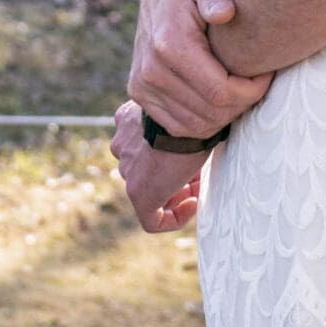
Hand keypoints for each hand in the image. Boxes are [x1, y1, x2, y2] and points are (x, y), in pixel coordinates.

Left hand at [111, 102, 209, 232]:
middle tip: (199, 174)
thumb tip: (203, 125)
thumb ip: (180, 120)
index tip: (189, 153)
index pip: (144, 144)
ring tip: (199, 188)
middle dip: (172, 173)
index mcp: (128, 121)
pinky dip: (173, 218)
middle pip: (145, 168)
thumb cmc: (193, 108)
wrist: (186, 117)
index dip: (169, 153)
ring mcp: (128, 171)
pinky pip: (151, 218)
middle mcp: (122, 145)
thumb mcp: (183, 110)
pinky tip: (193, 206)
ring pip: (149, 190)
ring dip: (175, 192)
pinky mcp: (138, 195)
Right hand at [129, 0, 270, 138]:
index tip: (266, 73)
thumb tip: (224, 12)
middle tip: (257, 80)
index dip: (252, 90)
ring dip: (226, 112)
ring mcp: (142, 85)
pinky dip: (206, 119)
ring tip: (240, 86)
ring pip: (198, 124)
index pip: (220, 92)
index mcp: (169, 44)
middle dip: (242, 102)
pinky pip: (180, 126)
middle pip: (211, 112)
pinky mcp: (140, 94)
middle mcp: (150, 69)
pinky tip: (220, 97)